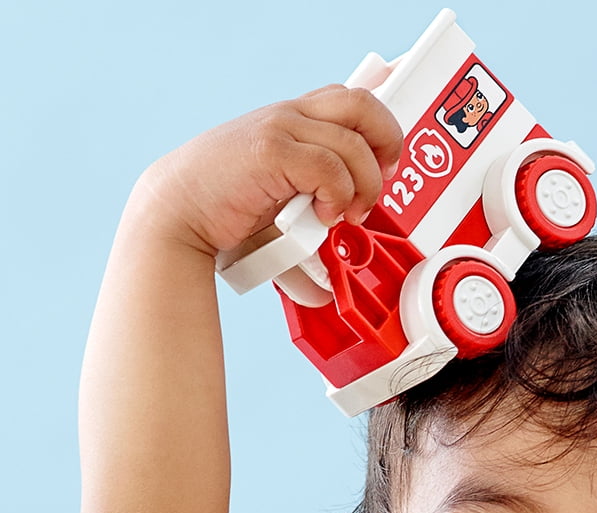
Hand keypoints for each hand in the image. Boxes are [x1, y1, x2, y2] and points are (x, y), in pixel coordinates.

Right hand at [137, 85, 402, 253]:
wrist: (177, 216)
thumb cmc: (225, 216)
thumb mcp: (281, 218)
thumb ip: (308, 241)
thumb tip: (325, 293)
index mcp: (295, 121)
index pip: (354, 101)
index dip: (383, 129)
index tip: (385, 168)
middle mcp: (290, 116)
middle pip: (364, 105)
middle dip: (387, 146)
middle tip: (378, 187)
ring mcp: (280, 128)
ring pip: (354, 142)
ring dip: (364, 186)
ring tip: (346, 215)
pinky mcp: (270, 150)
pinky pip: (329, 166)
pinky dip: (338, 195)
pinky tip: (325, 215)